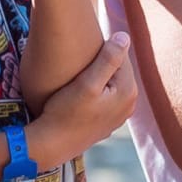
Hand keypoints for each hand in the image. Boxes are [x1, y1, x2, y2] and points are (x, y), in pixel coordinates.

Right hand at [32, 33, 135, 163]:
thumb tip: (124, 36)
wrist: (51, 145)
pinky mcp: (107, 122)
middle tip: (78, 63)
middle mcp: (130, 105)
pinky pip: (105, 96)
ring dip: (98, 76)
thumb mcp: (87, 83)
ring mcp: (119, 116)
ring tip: (77, 77)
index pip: (121, 56)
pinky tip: (80, 93)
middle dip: (101, 63)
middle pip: (118, 70)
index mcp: (129, 92)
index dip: (101, 50)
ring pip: (111, 83)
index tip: (83, 53)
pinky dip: (96, 90)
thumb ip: (108, 59)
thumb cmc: (66, 112)